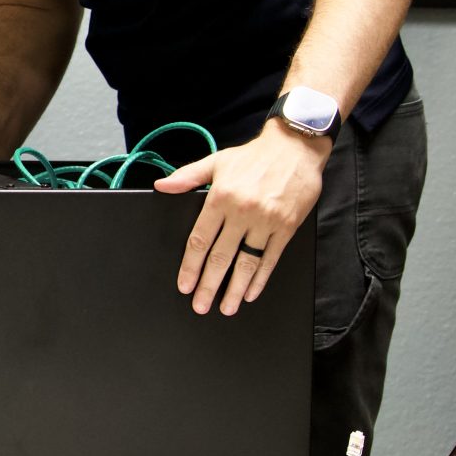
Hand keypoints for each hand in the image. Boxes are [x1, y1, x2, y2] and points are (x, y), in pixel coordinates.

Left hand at [155, 123, 329, 314]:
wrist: (294, 147)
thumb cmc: (253, 156)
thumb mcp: (217, 161)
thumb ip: (188, 177)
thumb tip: (161, 186)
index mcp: (220, 197)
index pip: (200, 239)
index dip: (191, 265)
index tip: (184, 284)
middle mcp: (243, 212)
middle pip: (221, 256)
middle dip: (209, 285)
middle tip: (200, 305)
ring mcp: (266, 222)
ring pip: (247, 262)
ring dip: (234, 288)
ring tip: (225, 308)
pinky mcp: (287, 227)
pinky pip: (271, 258)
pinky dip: (260, 278)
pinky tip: (250, 292)